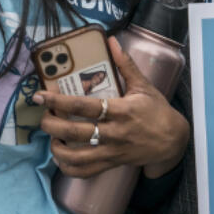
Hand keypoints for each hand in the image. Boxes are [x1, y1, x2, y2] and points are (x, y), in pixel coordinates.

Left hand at [37, 37, 188, 178]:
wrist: (172, 140)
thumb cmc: (157, 110)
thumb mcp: (144, 85)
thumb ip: (125, 64)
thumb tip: (112, 41)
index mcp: (121, 110)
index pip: (84, 105)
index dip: (59, 101)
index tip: (41, 96)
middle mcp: (115, 132)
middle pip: (75, 132)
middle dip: (52, 124)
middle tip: (43, 116)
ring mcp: (112, 151)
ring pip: (77, 157)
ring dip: (57, 148)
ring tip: (52, 137)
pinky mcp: (112, 164)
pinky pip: (86, 172)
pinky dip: (68, 168)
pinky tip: (61, 157)